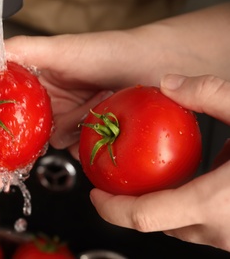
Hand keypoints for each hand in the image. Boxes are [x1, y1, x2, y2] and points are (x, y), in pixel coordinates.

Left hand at [90, 74, 229, 250]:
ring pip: (178, 224)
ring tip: (148, 176)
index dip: (111, 209)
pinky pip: (199, 223)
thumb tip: (168, 83)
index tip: (96, 194)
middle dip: (132, 201)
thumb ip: (210, 94)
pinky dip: (184, 205)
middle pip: (156, 222)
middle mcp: (220, 230)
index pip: (142, 218)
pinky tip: (190, 180)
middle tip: (117, 177)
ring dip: (159, 202)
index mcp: (215, 203)